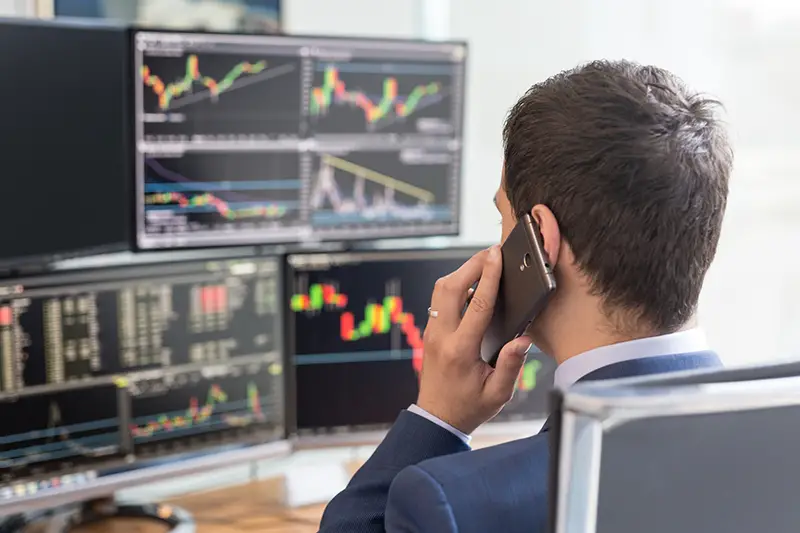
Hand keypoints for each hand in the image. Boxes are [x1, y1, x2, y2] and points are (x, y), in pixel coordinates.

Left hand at [416, 245, 532, 434]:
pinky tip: (473, 285)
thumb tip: (524, 339)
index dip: (489, 276)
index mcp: (461, 350)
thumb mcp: (498, 393)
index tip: (496, 254)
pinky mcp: (430, 332)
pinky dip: (455, 286)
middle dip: (471, 265)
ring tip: (484, 264)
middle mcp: (441, 337)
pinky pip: (439, 300)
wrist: (437, 418)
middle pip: (451, 287)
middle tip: (491, 252)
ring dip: (461, 273)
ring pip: (441, 290)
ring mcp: (431, 332)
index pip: (478, 305)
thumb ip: (511, 366)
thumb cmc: (470, 407)